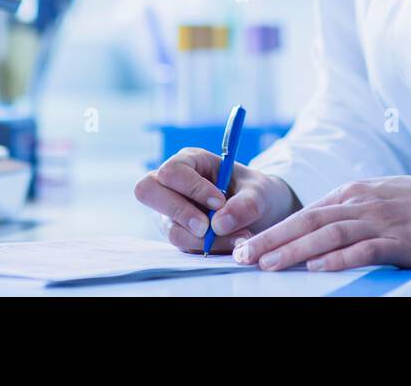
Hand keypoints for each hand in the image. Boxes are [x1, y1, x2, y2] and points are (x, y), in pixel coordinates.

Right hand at [134, 147, 299, 253]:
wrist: (263, 213)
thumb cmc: (256, 192)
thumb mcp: (260, 192)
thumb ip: (245, 204)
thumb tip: (219, 224)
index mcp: (190, 161)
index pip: (172, 171)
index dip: (191, 187)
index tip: (219, 202)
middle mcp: (174, 185)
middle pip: (147, 191)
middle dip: (179, 212)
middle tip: (207, 227)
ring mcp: (172, 212)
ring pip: (171, 228)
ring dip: (204, 239)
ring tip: (238, 238)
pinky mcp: (180, 234)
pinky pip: (185, 247)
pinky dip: (209, 249)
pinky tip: (232, 244)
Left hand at [231, 175, 410, 270]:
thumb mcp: (381, 198)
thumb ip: (351, 211)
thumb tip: (318, 231)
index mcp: (355, 192)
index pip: (306, 212)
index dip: (274, 229)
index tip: (247, 245)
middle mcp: (362, 203)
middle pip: (308, 221)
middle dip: (272, 239)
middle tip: (242, 255)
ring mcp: (381, 221)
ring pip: (328, 234)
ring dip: (294, 250)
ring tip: (268, 264)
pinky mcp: (400, 240)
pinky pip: (363, 249)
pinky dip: (338, 258)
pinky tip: (317, 267)